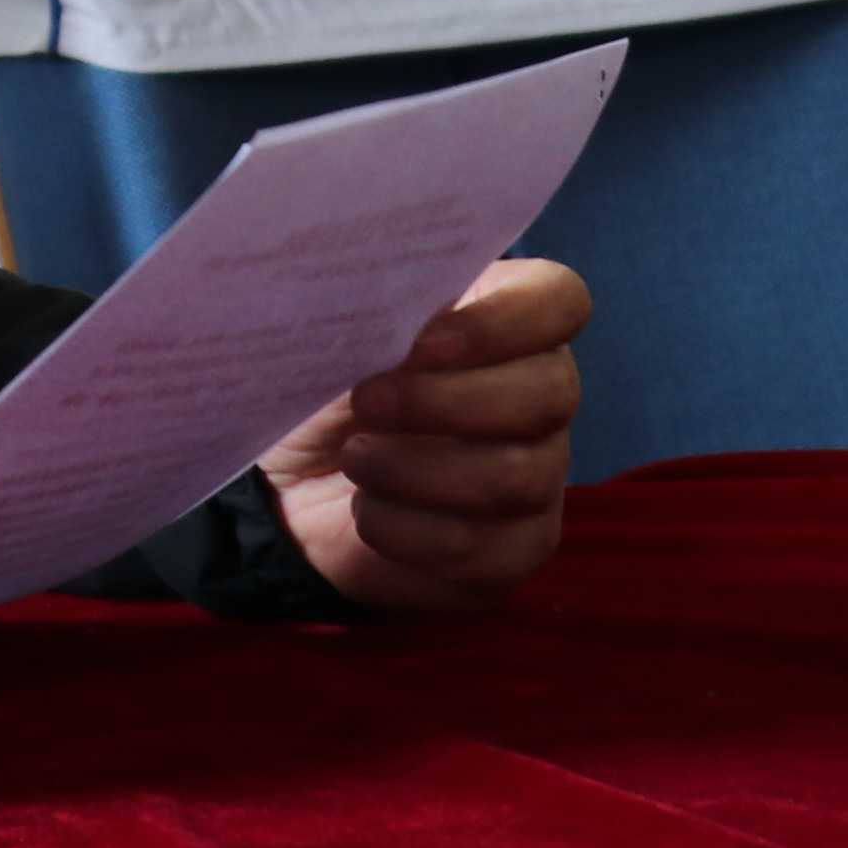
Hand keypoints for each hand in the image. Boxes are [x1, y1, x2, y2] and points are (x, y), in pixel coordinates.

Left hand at [257, 258, 586, 609]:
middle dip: (447, 402)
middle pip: (551, 393)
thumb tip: (405, 317)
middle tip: (365, 403)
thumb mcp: (330, 340)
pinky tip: (365, 512)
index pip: (559, 299)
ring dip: (416, 470)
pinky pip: (485, 546)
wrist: (289, 488)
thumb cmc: (321, 393)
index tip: (425, 342)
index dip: (505, 321)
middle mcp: (539, 394)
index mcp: (502, 322)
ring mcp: (540, 476)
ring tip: (355, 459)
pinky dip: (406, 530)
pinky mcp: (518, 548)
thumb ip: (370, 310)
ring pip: (517, 477)